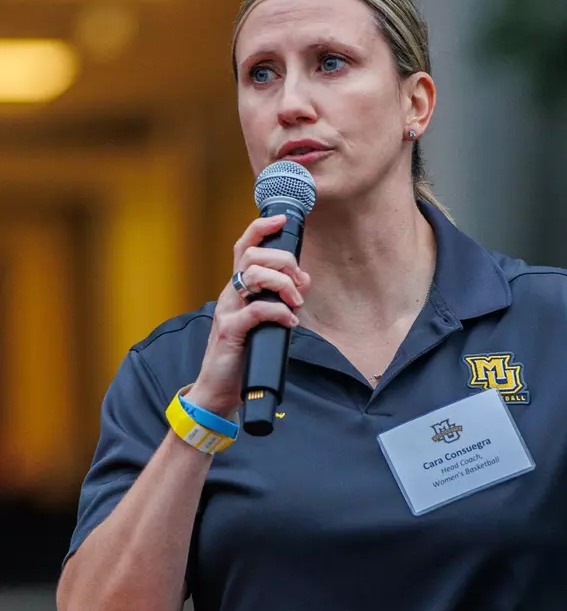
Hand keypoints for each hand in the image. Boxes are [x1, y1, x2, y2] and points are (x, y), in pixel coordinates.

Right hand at [188, 214, 310, 415]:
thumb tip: (304, 281)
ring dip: (282, 284)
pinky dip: (279, 312)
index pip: (244, 248)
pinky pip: (257, 310)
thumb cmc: (243, 355)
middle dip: (283, 262)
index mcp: (236, 290)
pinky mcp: (231, 332)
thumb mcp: (265, 323)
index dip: (261, 228)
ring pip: (253, 276)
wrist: (219, 390)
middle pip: (252, 256)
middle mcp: (229, 295)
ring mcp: (228, 311)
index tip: (282, 220)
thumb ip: (281, 301)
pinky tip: (289, 324)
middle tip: (300, 285)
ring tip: (296, 304)